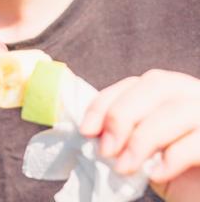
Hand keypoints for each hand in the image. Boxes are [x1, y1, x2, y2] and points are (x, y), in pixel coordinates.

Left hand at [79, 70, 199, 201]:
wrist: (196, 191)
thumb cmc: (166, 166)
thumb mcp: (135, 144)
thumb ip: (119, 129)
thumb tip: (89, 130)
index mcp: (168, 88)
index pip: (133, 84)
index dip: (105, 104)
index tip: (86, 130)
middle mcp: (191, 92)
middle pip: (155, 86)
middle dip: (121, 117)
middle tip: (105, 150)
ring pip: (177, 111)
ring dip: (142, 140)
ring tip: (124, 167)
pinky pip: (198, 143)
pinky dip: (172, 158)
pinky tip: (155, 174)